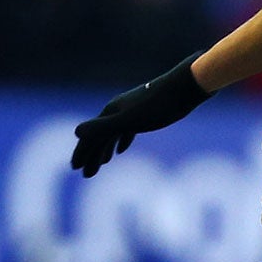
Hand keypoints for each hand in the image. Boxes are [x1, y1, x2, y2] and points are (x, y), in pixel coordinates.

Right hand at [72, 51, 211, 177]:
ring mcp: (131, 110)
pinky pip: (127, 129)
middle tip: (86, 175)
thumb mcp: (129, 120)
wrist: (185, 86)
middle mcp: (117, 110)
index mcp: (111, 112)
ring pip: (113, 133)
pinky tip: (122, 150)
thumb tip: (76, 132)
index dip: (82, 152)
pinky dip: (122, 140)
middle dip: (91, 155)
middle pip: (99, 135)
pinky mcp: (146, 112)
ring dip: (105, 149)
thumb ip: (103, 127)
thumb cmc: (159, 105)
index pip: (90, 136)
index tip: (75, 168)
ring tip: (101, 165)